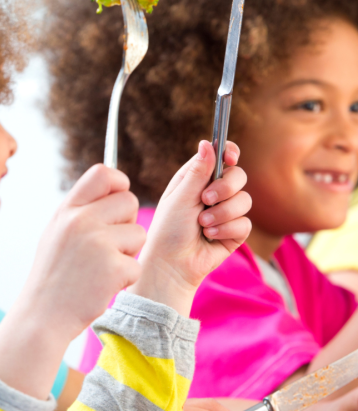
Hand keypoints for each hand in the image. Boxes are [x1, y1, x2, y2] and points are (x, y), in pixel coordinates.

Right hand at [0, 165, 144, 398]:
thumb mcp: (56, 234)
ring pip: (139, 234)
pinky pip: (136, 265)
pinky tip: (103, 286)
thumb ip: (80, 211)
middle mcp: (81, 220)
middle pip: (129, 201)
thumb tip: (114, 188)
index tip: (119, 201)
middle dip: (127, 223)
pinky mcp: (114, 268)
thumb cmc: (53, 277)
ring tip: (102, 269)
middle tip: (111, 246)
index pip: (103, 174)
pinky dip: (125, 279)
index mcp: (67, 210)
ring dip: (128, 253)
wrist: (42, 316)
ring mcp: (98, 243)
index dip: (119, 183)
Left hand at [128, 140, 251, 315]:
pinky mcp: (234, 232)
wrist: (171, 265)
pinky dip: (226, 229)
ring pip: (244, 200)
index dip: (229, 153)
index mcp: (196, 181)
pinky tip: (210, 237)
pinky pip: (245, 223)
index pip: (221, 158)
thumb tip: (207, 143)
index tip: (230, 157)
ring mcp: (225, 213)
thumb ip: (197, 172)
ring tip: (202, 225)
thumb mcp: (180, 198)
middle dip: (225, 187)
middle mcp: (213, 194)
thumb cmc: (168, 231)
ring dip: (222, 213)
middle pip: (239, 176)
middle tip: (206, 200)